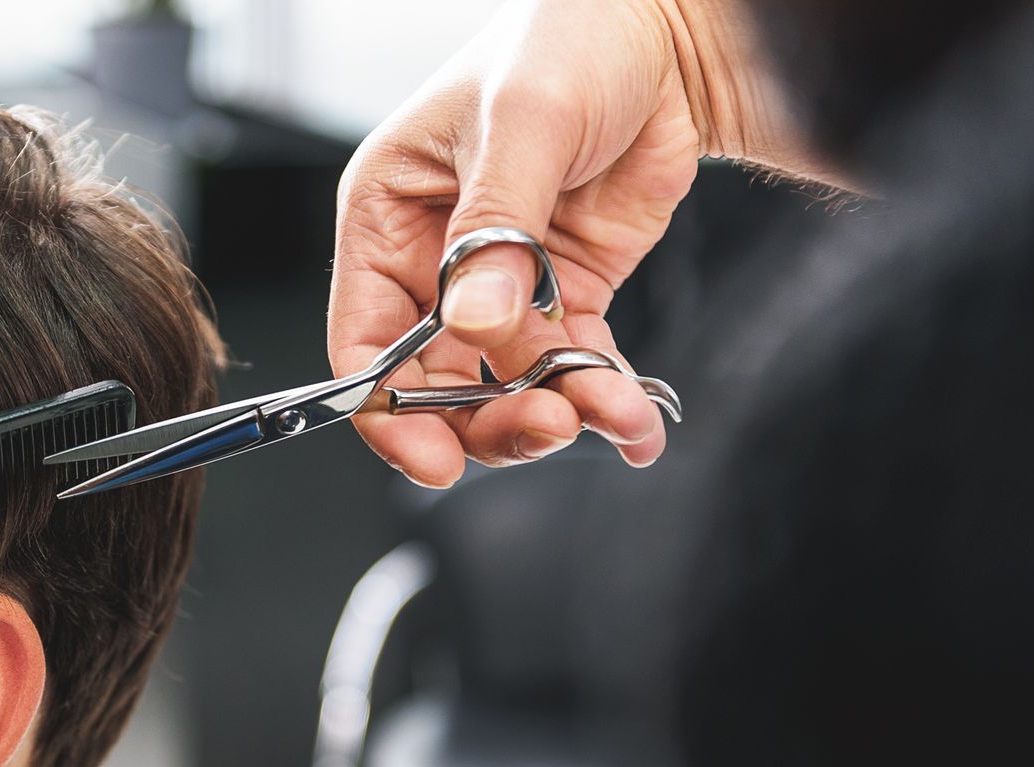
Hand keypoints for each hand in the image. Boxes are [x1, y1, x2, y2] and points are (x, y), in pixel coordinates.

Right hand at [329, 0, 806, 483]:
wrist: (671, 32)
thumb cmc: (571, 38)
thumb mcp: (522, 122)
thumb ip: (496, 229)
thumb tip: (475, 322)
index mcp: (388, 217)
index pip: (363, 341)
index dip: (389, 412)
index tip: (435, 457)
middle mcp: (433, 261)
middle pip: (435, 384)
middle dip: (491, 418)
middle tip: (549, 424)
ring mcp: (501, 285)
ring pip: (507, 387)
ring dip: (560, 412)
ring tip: (612, 411)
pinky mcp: (563, 293)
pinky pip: (572, 368)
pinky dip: (603, 401)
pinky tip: (634, 421)